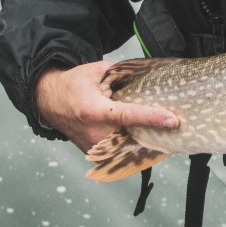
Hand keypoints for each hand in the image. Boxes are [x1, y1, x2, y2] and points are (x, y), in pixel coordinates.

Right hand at [34, 60, 178, 152]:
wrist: (50, 102)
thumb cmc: (75, 84)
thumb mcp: (97, 71)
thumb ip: (122, 75)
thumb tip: (148, 78)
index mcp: (94, 109)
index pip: (128, 115)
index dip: (152, 118)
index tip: (173, 121)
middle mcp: (94, 132)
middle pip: (133, 134)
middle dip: (154, 129)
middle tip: (175, 120)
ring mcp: (94, 147)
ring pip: (129, 145)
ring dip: (145, 137)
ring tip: (160, 127)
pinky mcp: (96, 155)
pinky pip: (121, 151)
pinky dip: (133, 143)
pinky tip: (143, 133)